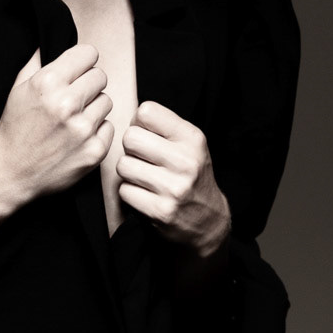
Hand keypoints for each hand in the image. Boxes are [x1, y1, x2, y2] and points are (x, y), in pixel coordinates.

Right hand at [0, 44, 113, 204]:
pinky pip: (109, 127)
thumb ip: (39, 60)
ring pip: (107, 101)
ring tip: (74, 118)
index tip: (79, 70)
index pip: (89, 54)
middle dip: (88, 84)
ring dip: (94, 107)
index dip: (83, 61)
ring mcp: (83, 129)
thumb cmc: (15, 129)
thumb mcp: (19, 88)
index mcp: (48, 82)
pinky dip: (97, 131)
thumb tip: (54, 35)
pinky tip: (78, 136)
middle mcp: (67, 103)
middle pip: (100, 76)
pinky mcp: (95, 151)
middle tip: (75, 96)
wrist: (11, 174)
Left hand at [116, 101, 230, 257]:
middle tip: (143, 158)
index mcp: (192, 138)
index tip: (147, 135)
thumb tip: (131, 117)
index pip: (146, 112)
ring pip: (123, 165)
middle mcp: (185, 161)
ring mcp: (173, 188)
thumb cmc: (192, 175)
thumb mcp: (190, 144)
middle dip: (131, 148)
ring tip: (144, 177)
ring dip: (128, 171)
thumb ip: (164, 126)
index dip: (139, 123)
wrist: (209, 220)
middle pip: (130, 138)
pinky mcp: (161, 211)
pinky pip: (124, 191)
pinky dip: (130, 192)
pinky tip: (145, 194)